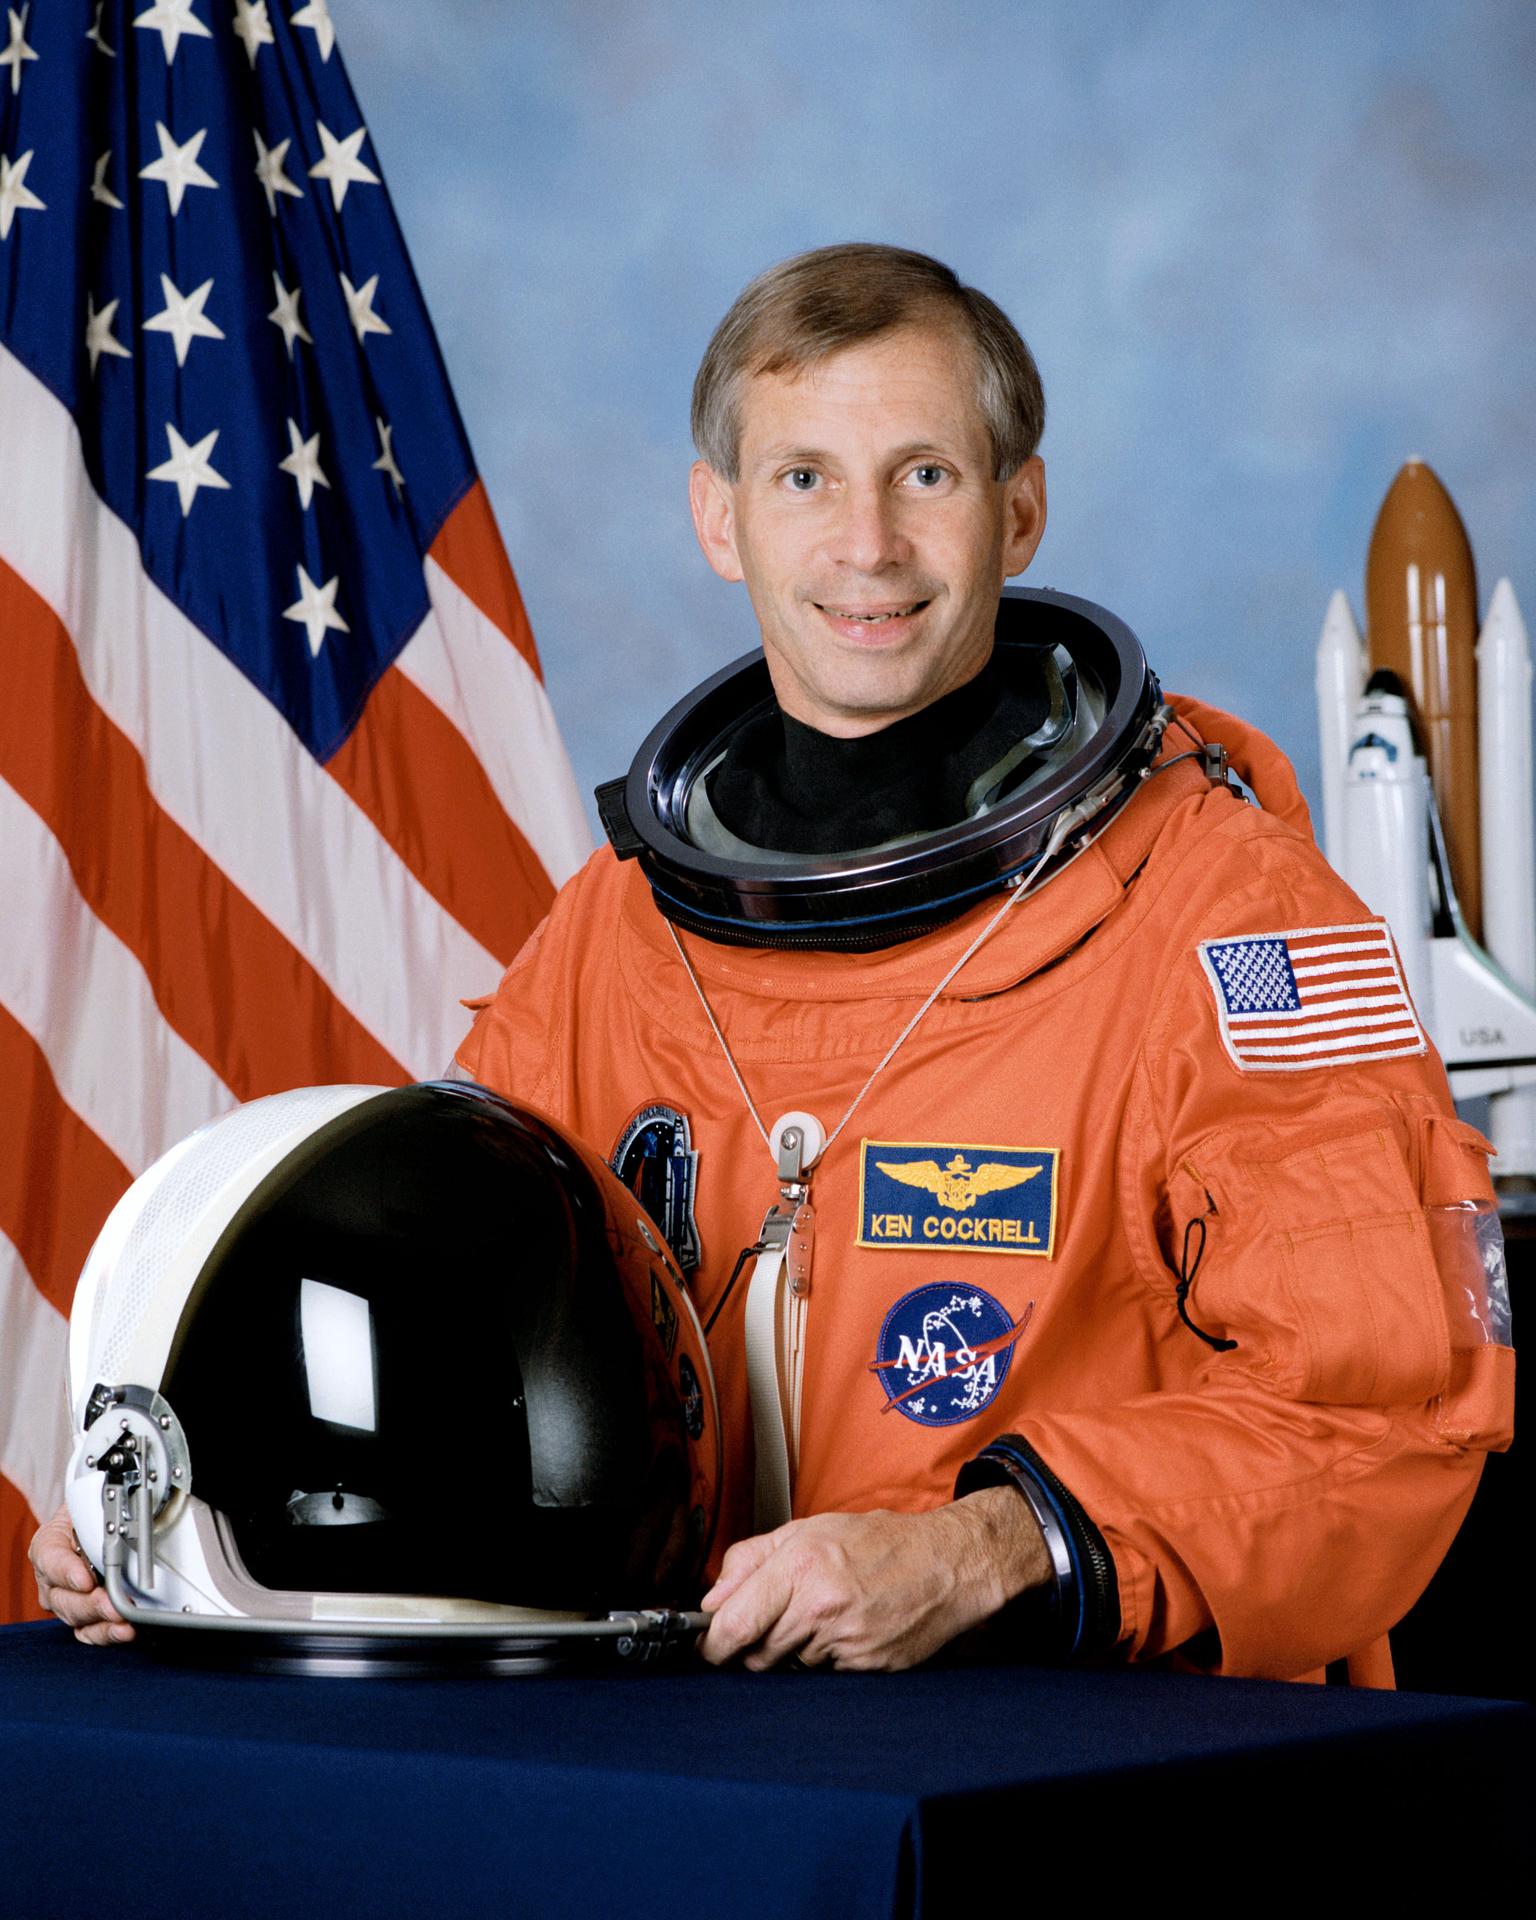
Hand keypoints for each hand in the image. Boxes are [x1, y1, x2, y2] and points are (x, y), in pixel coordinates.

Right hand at [29, 1504, 132, 1644]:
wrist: (94, 1523)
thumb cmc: (92, 1513)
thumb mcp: (91, 1503)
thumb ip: (98, 1512)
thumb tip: (122, 1515)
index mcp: (47, 1546)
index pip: (51, 1560)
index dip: (68, 1572)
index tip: (86, 1580)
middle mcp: (50, 1579)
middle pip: (63, 1598)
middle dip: (91, 1604)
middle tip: (113, 1604)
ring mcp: (64, 1601)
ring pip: (76, 1618)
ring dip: (101, 1621)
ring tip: (123, 1621)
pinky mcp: (81, 1617)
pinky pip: (88, 1632)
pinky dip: (106, 1633)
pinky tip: (124, 1631)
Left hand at [698, 1487, 1049, 1670]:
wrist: (947, 1563)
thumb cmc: (879, 1542)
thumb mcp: (809, 1529)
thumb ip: (752, 1559)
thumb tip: (711, 1597)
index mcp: (800, 1566)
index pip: (734, 1623)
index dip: (712, 1642)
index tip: (708, 1645)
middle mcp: (821, 1606)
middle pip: (756, 1653)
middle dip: (753, 1645)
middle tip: (774, 1621)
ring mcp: (846, 1642)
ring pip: (789, 1666)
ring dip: (793, 1650)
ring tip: (821, 1616)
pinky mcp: (867, 1667)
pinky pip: (824, 1675)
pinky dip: (826, 1658)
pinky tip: (846, 1630)